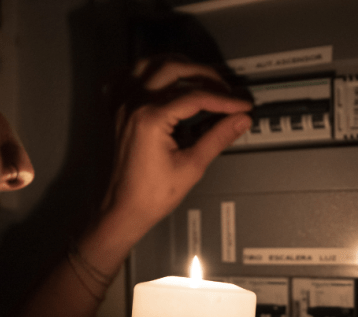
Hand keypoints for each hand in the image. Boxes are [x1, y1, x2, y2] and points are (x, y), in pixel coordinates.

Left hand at [99, 58, 250, 241]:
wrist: (121, 210)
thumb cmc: (149, 196)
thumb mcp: (192, 166)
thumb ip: (217, 137)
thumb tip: (240, 121)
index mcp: (150, 118)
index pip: (196, 96)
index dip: (224, 99)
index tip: (241, 105)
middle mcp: (133, 106)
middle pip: (173, 69)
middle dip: (204, 74)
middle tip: (225, 88)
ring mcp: (121, 107)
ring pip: (148, 65)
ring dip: (176, 65)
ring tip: (199, 75)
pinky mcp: (116, 113)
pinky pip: (125, 78)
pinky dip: (143, 73)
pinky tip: (159, 79)